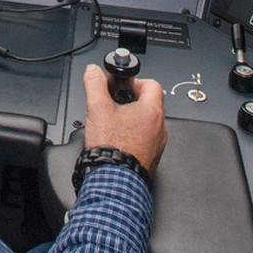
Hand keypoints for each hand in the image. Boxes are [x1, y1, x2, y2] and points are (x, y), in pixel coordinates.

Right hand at [82, 64, 166, 178]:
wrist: (114, 180)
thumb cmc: (112, 148)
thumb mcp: (98, 109)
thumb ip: (95, 85)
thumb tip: (93, 71)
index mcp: (151, 111)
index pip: (152, 84)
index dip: (134, 81)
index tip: (121, 86)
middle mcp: (160, 127)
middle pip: (150, 103)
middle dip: (131, 100)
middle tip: (114, 104)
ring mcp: (158, 143)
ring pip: (148, 123)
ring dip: (133, 119)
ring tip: (114, 124)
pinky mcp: (152, 157)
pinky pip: (146, 140)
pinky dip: (134, 136)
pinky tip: (119, 141)